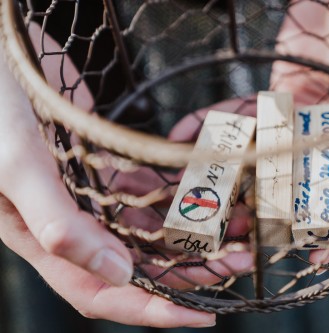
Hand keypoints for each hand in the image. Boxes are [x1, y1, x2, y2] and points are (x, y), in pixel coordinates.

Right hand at [0, 28, 226, 326]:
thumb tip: (119, 274)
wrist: (2, 58)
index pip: (101, 292)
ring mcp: (89, 194)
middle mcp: (70, 223)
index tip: (200, 317)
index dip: (151, 311)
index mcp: (44, 238)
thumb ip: (60, 226)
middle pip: (135, 264)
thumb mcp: (17, 170)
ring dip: (190, 232)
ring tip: (237, 229)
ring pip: (147, 227)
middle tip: (236, 262)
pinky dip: (176, 194)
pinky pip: (147, 189)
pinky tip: (207, 192)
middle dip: (187, 270)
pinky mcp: (104, 165)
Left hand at [170, 0, 328, 266]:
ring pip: (281, 161)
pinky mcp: (280, 102)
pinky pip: (252, 123)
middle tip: (275, 244)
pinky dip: (223, 133)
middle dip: (298, 214)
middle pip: (319, 182)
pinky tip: (195, 146)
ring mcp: (308, 118)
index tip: (326, 249)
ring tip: (229, 213)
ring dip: (255, 186)